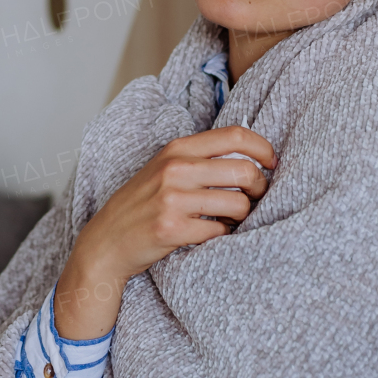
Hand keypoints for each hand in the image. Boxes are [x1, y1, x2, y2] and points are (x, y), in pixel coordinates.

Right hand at [53, 127, 274, 340]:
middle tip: (256, 198)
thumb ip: (200, 158)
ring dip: (243, 215)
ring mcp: (173, 199)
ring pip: (238, 203)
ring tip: (231, 218)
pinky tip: (211, 233)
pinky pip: (220, 230)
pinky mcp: (173, 229)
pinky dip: (223, 234)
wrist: (106, 241)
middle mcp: (175, 169)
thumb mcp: (165, 168)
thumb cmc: (142, 205)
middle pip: (245, 170)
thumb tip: (252, 157)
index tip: (271, 163)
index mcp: (177, 149)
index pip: (236, 135)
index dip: (264, 148)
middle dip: (260, 187)